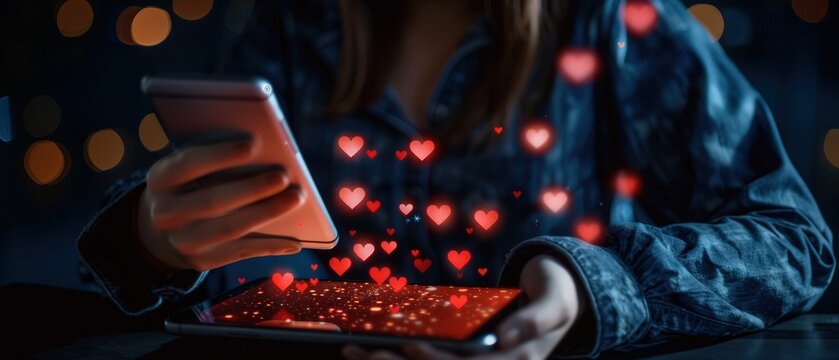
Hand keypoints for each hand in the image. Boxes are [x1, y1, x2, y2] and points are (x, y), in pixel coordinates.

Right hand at [137, 140, 303, 271]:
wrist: (163, 229)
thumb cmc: (190, 184)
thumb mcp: (189, 169)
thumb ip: (214, 159)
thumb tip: (262, 150)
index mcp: (161, 180)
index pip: (189, 164)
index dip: (221, 154)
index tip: (253, 144)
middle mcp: (165, 213)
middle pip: (213, 200)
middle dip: (251, 188)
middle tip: (283, 176)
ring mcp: (182, 241)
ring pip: (231, 228)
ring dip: (267, 213)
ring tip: (296, 198)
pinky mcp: (202, 261)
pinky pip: (241, 253)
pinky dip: (271, 245)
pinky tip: (295, 240)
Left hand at [342, 255, 585, 359]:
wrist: (561, 298)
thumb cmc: (558, 295)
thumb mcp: (556, 303)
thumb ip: (536, 320)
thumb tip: (506, 338)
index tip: (408, 345)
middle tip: (361, 353)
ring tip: (356, 352)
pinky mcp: (466, 357)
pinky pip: (433, 359)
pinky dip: (403, 357)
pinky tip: (374, 349)